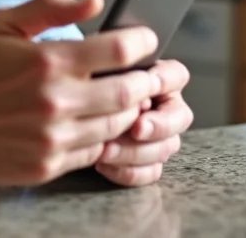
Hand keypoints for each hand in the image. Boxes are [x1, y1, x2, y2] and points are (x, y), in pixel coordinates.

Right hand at [0, 0, 162, 186]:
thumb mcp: (4, 24)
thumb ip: (50, 6)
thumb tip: (96, 1)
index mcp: (48, 61)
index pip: (121, 50)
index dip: (143, 41)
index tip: (145, 40)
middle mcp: (56, 101)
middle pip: (131, 93)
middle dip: (146, 81)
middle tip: (145, 73)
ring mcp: (54, 138)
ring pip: (118, 125)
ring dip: (125, 110)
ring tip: (117, 95)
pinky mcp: (49, 165)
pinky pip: (95, 151)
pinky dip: (101, 135)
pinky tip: (89, 120)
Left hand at [94, 59, 192, 187]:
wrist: (65, 113)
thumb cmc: (82, 86)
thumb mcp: (93, 73)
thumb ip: (114, 76)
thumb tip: (133, 95)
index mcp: (156, 78)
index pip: (177, 75)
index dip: (165, 81)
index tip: (146, 87)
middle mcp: (162, 107)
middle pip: (180, 117)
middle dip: (159, 126)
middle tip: (136, 129)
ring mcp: (158, 137)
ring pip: (165, 148)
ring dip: (136, 151)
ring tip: (105, 150)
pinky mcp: (147, 162)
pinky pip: (150, 173)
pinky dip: (127, 171)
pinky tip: (102, 165)